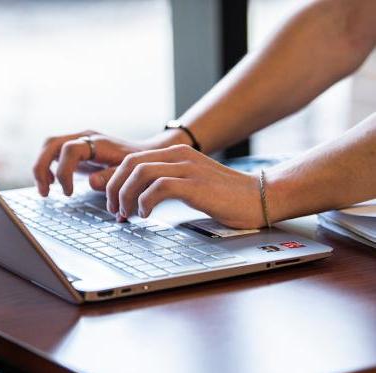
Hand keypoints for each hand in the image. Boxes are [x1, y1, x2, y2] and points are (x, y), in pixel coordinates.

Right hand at [33, 130, 147, 195]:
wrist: (144, 154)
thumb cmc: (138, 165)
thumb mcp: (129, 173)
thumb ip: (111, 177)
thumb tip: (91, 182)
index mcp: (98, 142)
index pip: (70, 149)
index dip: (64, 171)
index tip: (68, 192)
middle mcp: (85, 138)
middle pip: (51, 143)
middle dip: (42, 167)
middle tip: (45, 192)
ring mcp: (78, 141)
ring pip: (49, 146)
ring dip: (41, 167)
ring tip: (45, 190)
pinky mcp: (75, 149)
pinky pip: (54, 153)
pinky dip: (47, 167)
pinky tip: (52, 183)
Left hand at [106, 144, 263, 228]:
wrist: (260, 197)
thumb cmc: (226, 197)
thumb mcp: (191, 183)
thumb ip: (167, 183)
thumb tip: (139, 197)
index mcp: (176, 154)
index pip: (132, 160)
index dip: (117, 182)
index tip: (115, 203)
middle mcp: (179, 156)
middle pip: (130, 164)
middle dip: (115, 188)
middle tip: (115, 210)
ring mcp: (187, 168)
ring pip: (140, 173)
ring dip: (126, 196)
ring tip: (127, 215)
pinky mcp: (195, 183)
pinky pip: (159, 187)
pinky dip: (145, 201)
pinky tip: (146, 214)